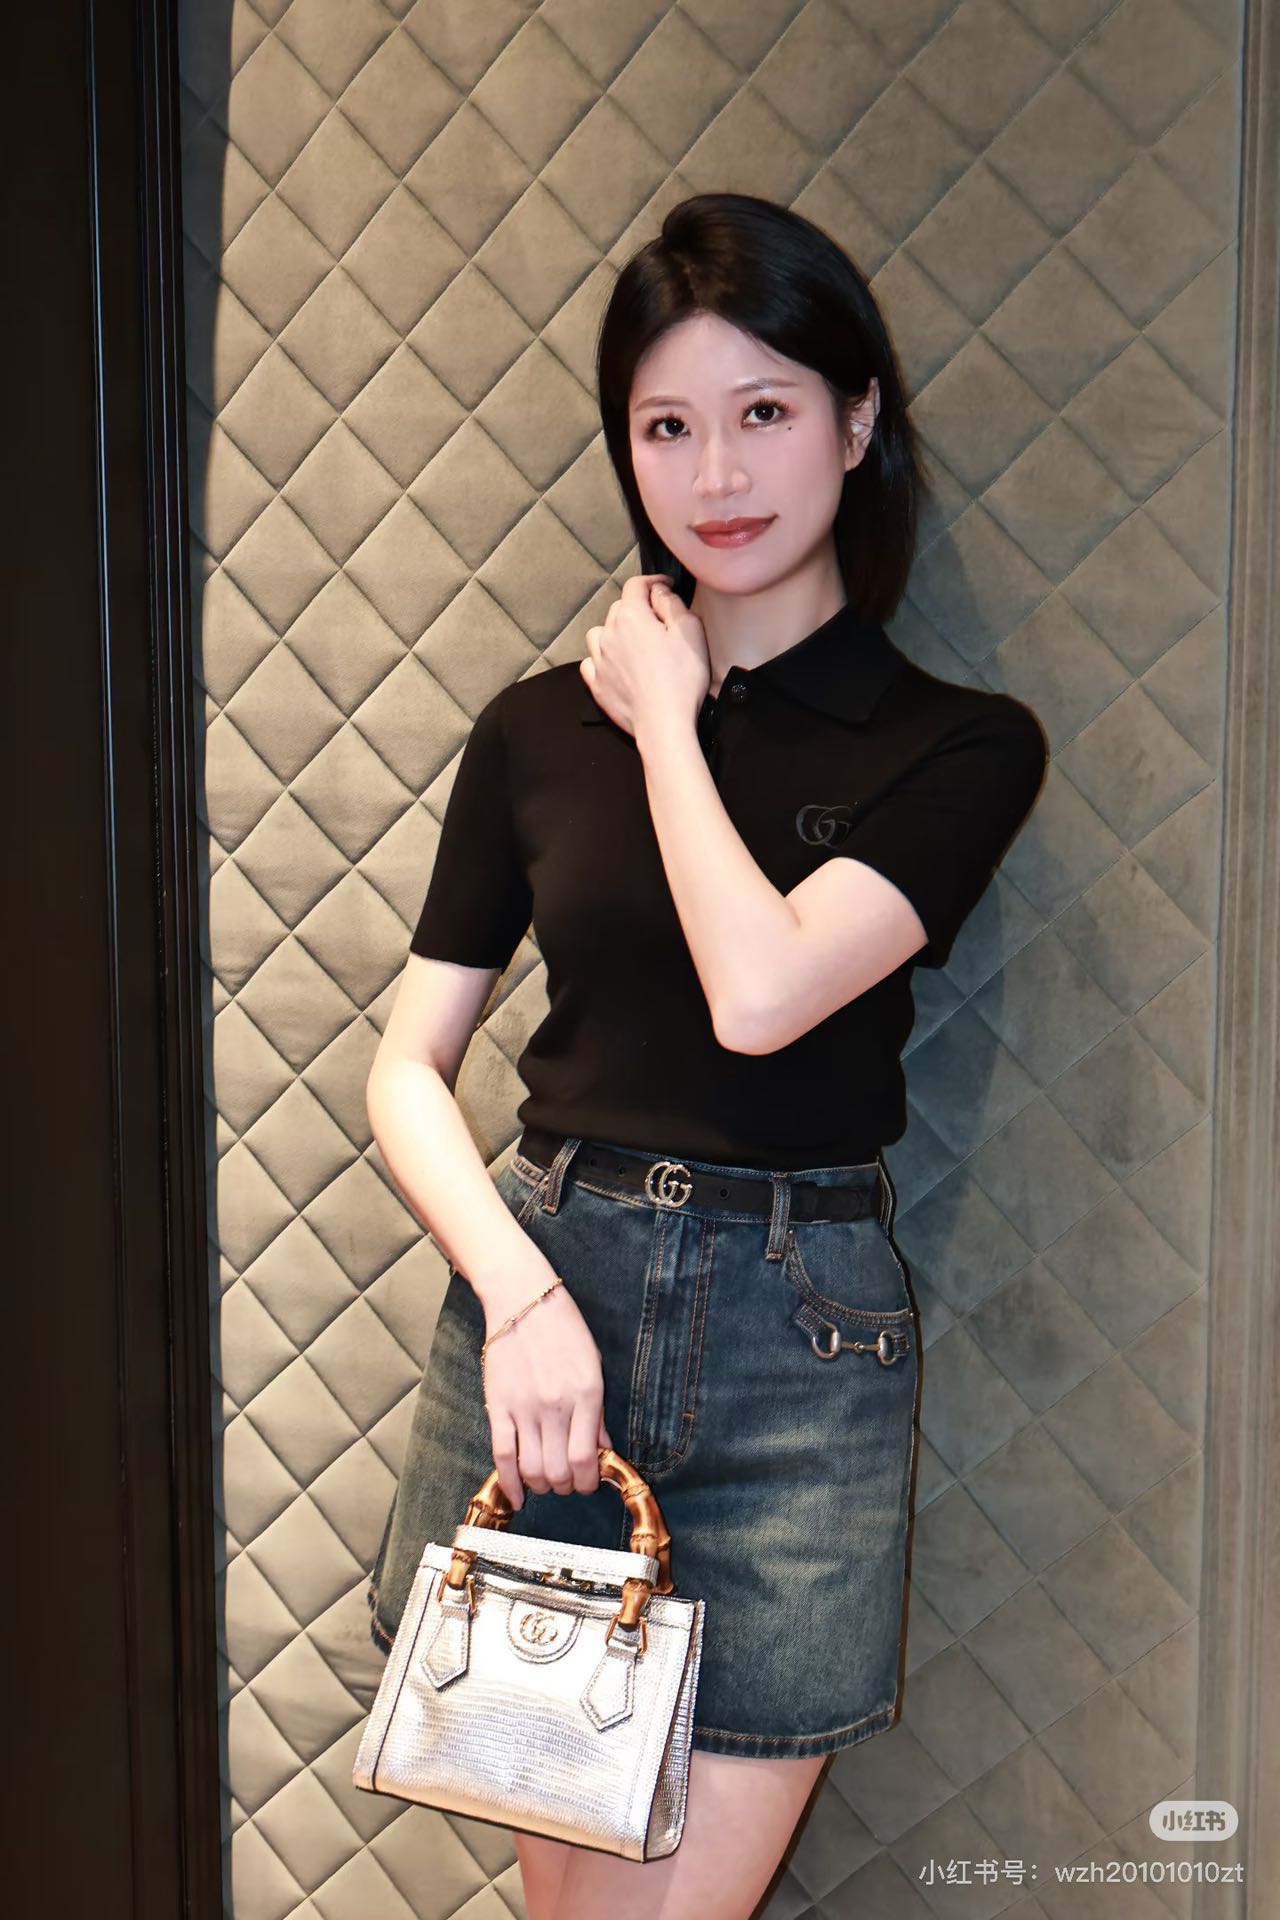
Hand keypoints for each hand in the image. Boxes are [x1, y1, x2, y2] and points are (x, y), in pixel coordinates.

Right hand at [482, 1282, 613, 1509]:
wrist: (522, 1298)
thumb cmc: (564, 1328)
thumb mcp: (593, 1365)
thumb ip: (597, 1412)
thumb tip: (603, 1450)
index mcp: (587, 1394)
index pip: (587, 1459)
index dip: (588, 1482)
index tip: (588, 1483)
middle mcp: (556, 1406)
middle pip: (559, 1470)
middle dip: (565, 1486)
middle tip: (567, 1482)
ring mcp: (525, 1408)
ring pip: (532, 1469)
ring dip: (541, 1485)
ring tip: (546, 1481)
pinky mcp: (499, 1406)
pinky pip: (502, 1455)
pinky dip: (511, 1482)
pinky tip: (518, 1495)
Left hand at [580, 573, 709, 741]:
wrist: (664, 725)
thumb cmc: (681, 680)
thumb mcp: (689, 631)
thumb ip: (672, 604)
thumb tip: (658, 591)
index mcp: (632, 617)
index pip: (636, 585)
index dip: (652, 582)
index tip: (664, 586)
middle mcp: (609, 634)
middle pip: (619, 608)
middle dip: (637, 608)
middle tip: (658, 620)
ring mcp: (600, 660)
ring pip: (600, 633)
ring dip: (615, 631)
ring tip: (634, 642)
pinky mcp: (598, 685)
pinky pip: (592, 662)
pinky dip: (602, 658)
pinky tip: (616, 664)